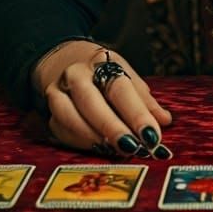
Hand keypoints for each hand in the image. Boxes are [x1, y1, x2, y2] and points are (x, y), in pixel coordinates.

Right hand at [32, 41, 173, 158]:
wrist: (64, 60)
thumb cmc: (104, 73)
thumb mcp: (126, 76)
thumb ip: (144, 100)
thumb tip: (165, 120)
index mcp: (101, 62)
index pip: (120, 88)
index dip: (136, 114)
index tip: (152, 136)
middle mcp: (76, 74)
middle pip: (91, 103)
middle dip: (113, 128)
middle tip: (134, 148)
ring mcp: (57, 91)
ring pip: (70, 117)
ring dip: (94, 138)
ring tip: (117, 151)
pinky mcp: (47, 111)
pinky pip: (61, 130)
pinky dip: (80, 142)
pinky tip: (98, 149)